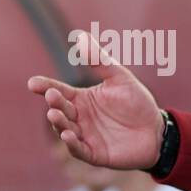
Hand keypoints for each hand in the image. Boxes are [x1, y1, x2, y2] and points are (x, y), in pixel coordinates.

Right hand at [28, 31, 164, 169]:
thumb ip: (99, 61)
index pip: (59, 92)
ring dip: (58, 122)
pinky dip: (71, 143)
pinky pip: (77, 149)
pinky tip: (68, 134)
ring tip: (55, 114)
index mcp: (81, 99)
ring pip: (64, 129)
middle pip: (60, 109)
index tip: (33, 83)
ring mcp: (84, 136)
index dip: (45, 87)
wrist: (157, 132)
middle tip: (52, 95)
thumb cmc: (137, 103)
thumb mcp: (120, 78)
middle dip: (53, 103)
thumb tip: (81, 36)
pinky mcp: (93, 153)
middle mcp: (79, 118)